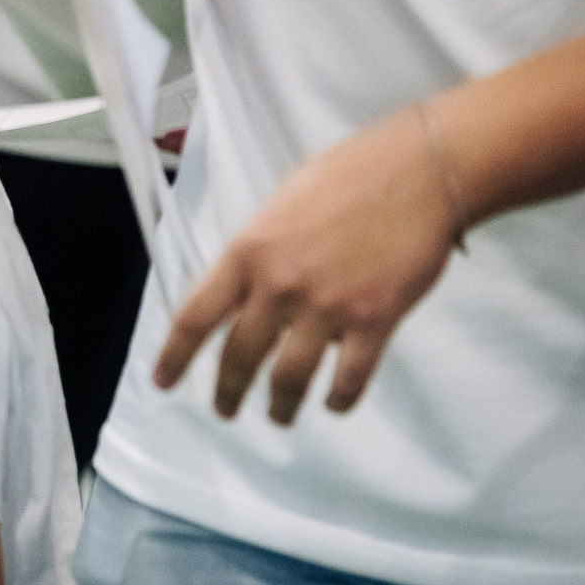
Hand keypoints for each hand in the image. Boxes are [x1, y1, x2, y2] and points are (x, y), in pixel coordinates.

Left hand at [155, 106, 460, 423]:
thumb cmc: (355, 174)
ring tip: (280, 414)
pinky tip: (333, 403)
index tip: (163, 379)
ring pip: (288, 379)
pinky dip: (338, 399)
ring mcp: (327, 306)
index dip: (174, 356)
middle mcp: (280, 284)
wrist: (420, 170)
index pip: (195, 317)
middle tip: (225, 408)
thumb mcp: (281, 203)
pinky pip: (349, 379)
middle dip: (227, 392)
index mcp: (249, 251)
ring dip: (281, 405)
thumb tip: (245, 285)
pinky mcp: (374, 320)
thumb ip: (258, 251)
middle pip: (239, 357)